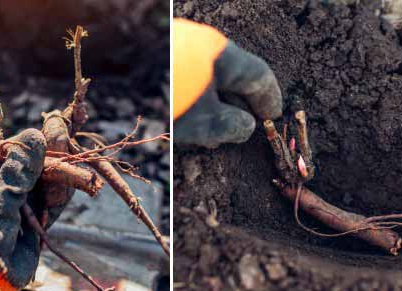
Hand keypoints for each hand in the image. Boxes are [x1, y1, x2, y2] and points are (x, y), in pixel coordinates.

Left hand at [173, 18, 282, 147]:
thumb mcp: (206, 124)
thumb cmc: (172, 105)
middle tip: (243, 131)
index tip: (273, 118)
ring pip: (212, 78)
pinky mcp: (166, 58)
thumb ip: (234, 127)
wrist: (127, 84)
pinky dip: (201, 97)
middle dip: (241, 106)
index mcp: (224, 56)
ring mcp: (184, 48)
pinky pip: (194, 76)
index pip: (260, 77)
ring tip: (213, 134)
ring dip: (218, 105)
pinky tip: (191, 119)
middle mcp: (206, 45)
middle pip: (235, 76)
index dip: (270, 100)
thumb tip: (248, 126)